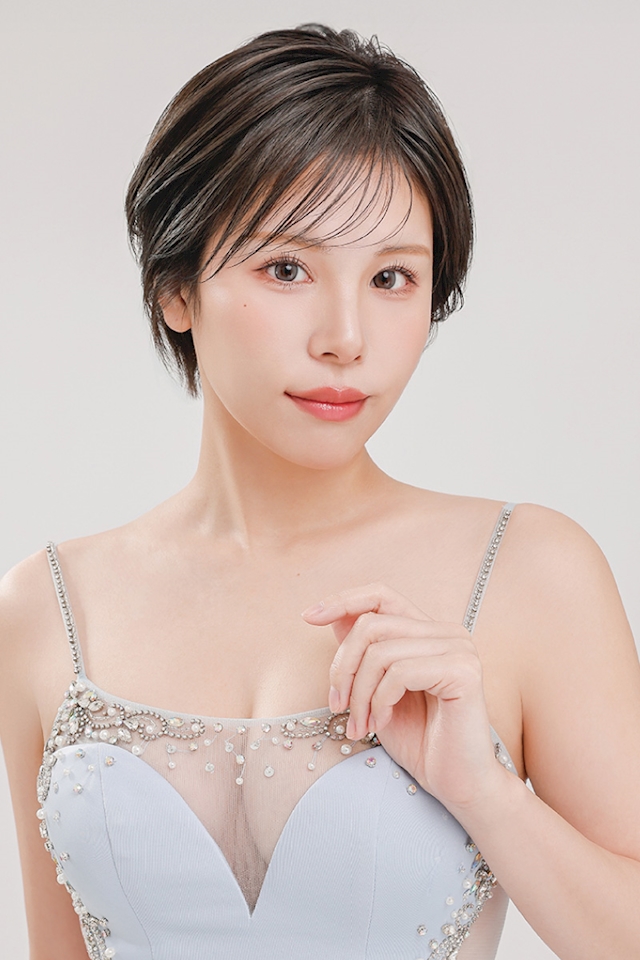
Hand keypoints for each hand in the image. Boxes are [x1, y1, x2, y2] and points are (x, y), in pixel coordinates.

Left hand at [301, 581, 507, 810]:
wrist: (457, 785)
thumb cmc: (419, 741)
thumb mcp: (377, 691)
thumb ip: (363, 654)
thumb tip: (331, 616)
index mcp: (429, 632)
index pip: (380, 595)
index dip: (342, 600)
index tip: (308, 617)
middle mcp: (448, 632)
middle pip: (370, 625)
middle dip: (343, 668)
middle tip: (336, 707)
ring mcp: (459, 649)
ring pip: (380, 651)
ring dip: (358, 694)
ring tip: (359, 725)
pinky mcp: (463, 671)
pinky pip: (399, 673)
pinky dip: (379, 702)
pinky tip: (381, 724)